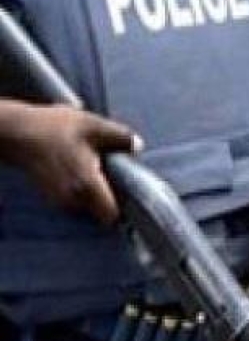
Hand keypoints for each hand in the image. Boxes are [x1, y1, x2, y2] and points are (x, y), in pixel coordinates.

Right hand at [11, 104, 139, 224]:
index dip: (123, 207)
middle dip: (109, 195)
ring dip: (93, 190)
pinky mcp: (49, 195)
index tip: (131, 195)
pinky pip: (73, 198)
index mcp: (87, 185)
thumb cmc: (54, 128)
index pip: (110, 214)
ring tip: (93, 165)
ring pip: (86, 204)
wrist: (16, 133)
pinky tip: (79, 166)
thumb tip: (138, 146)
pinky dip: (79, 188)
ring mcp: (58, 199)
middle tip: (113, 172)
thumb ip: (120, 137)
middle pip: (100, 209)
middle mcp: (72, 198)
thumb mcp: (94, 126)